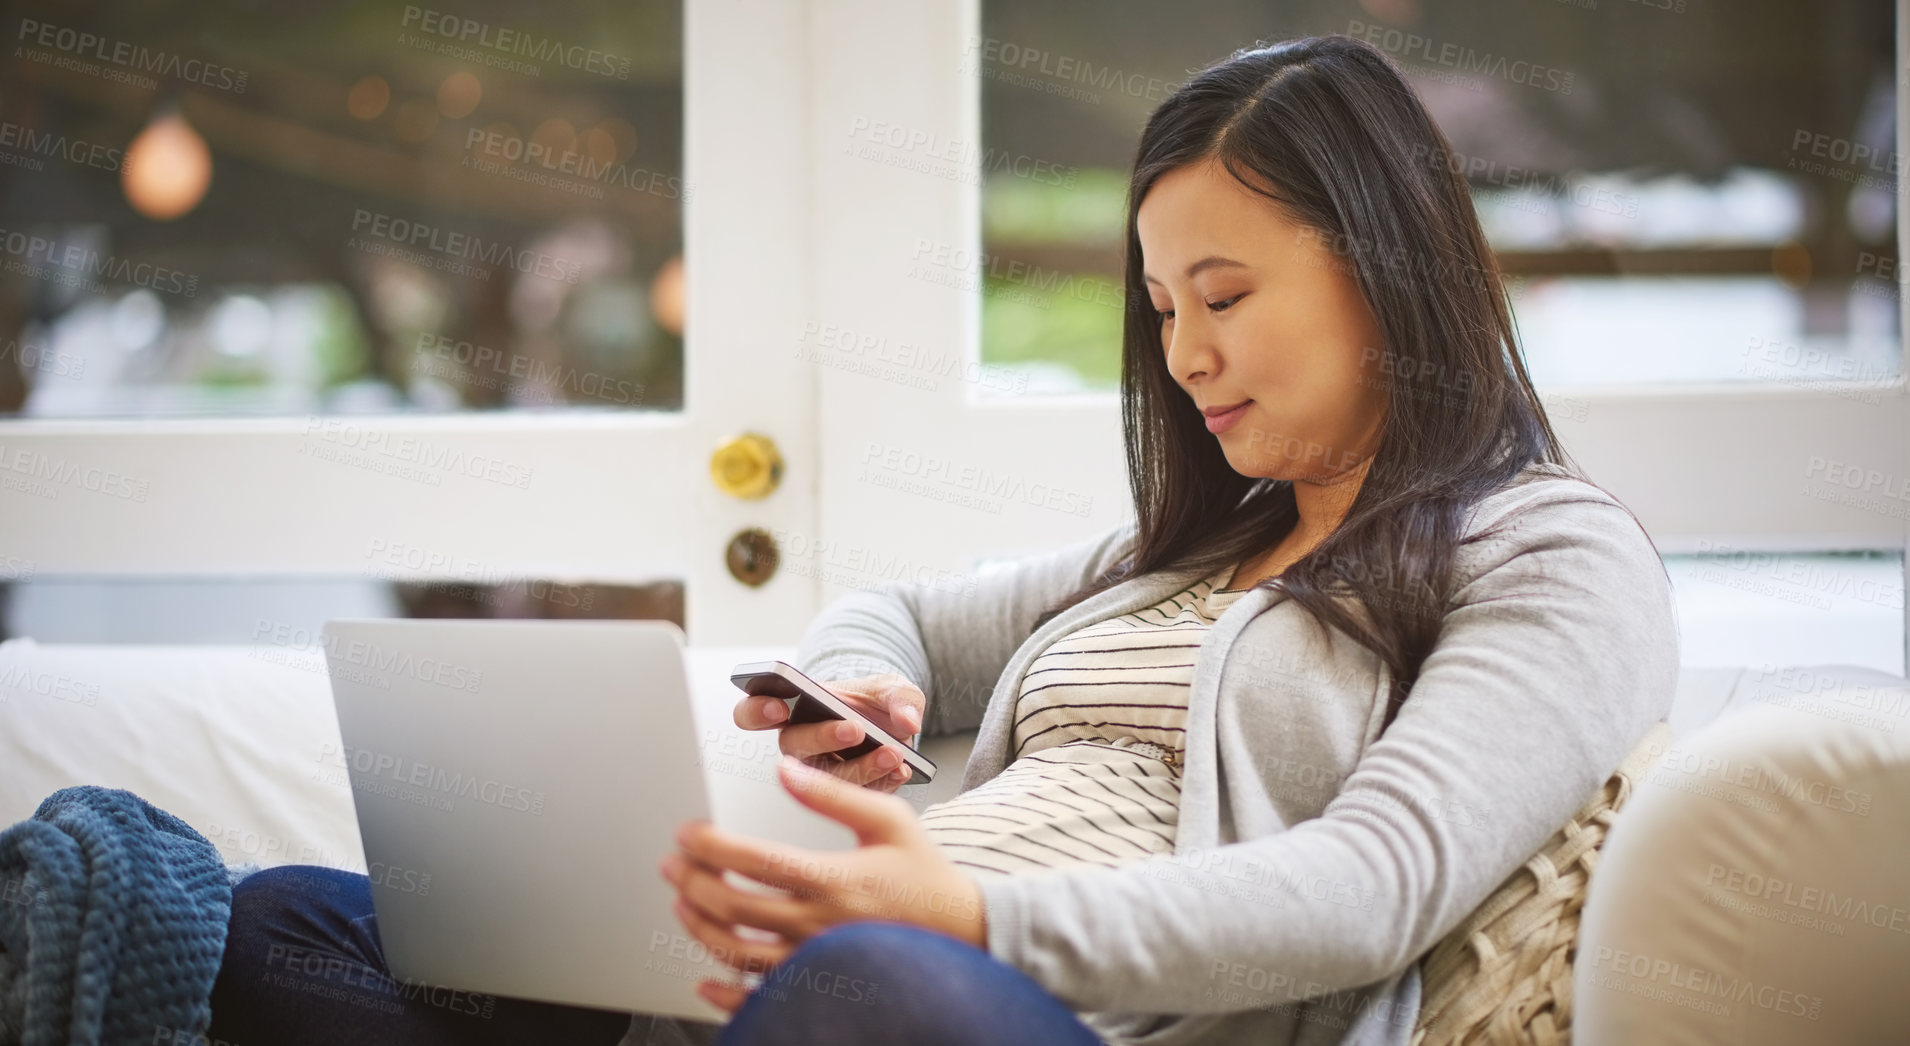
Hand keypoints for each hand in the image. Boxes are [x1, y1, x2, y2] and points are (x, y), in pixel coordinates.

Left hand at [660, 755, 985, 1012]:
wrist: (963, 931)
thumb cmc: (924, 873)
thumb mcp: (887, 820)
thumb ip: (832, 795)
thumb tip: (784, 770)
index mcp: (831, 878)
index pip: (751, 860)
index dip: (709, 844)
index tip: (686, 833)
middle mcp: (817, 924)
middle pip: (732, 906)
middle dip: (691, 881)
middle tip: (673, 863)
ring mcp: (815, 960)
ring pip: (736, 952)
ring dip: (698, 926)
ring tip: (682, 903)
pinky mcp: (818, 984)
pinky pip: (759, 995)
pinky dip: (724, 993)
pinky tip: (704, 978)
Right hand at [732, 672, 926, 792]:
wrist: (897, 730)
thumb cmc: (878, 702)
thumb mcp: (893, 689)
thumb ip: (901, 698)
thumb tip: (908, 721)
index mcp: (793, 709)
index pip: (753, 711)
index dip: (757, 711)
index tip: (778, 707)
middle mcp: (799, 744)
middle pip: (793, 747)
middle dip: (823, 738)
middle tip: (854, 729)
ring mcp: (818, 773)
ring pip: (825, 779)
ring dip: (861, 767)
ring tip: (892, 754)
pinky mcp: (843, 796)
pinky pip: (855, 797)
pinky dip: (881, 784)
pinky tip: (901, 771)